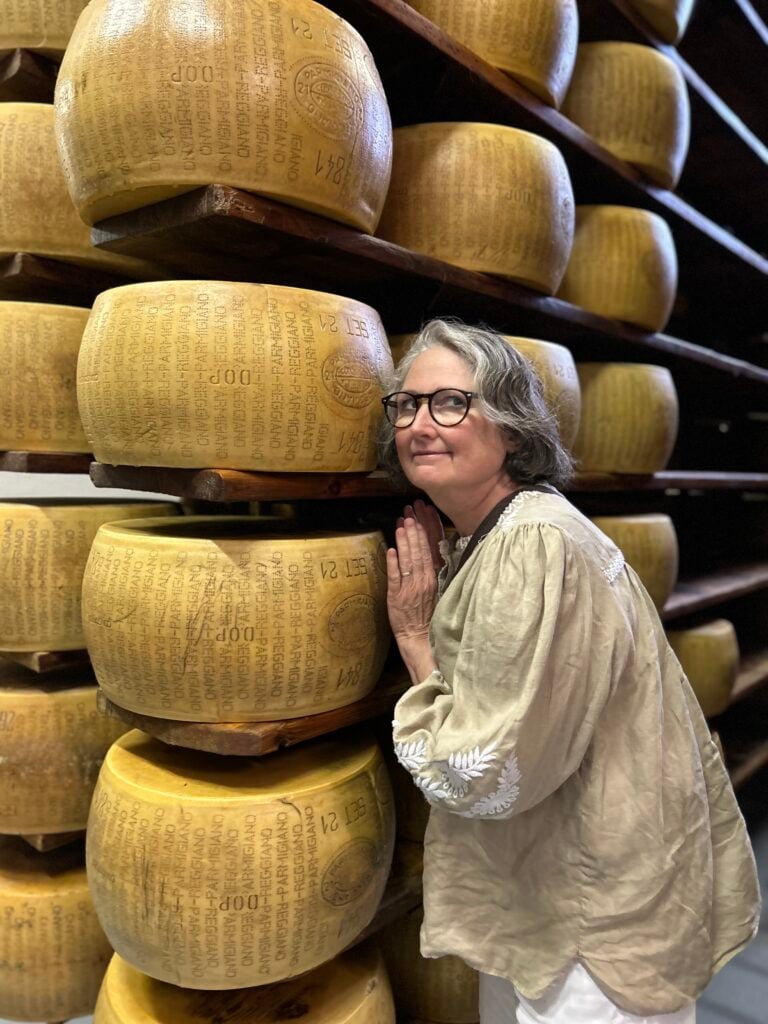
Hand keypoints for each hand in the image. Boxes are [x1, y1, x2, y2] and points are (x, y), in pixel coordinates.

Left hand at [387, 511, 437, 650]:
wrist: (419, 637)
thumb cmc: (427, 614)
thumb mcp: (434, 590)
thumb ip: (430, 572)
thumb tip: (427, 552)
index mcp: (433, 579)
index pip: (430, 552)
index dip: (425, 535)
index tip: (421, 519)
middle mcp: (423, 581)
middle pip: (419, 552)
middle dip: (414, 533)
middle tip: (410, 516)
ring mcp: (410, 588)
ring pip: (407, 561)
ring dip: (404, 542)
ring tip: (401, 526)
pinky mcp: (396, 596)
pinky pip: (395, 577)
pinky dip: (393, 563)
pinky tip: (391, 550)